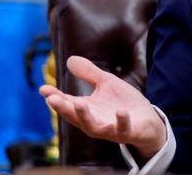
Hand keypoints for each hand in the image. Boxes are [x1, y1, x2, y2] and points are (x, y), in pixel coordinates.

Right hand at [39, 55, 166, 158]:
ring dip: (85, 117)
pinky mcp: (128, 132)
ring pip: (94, 128)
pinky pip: (123, 129)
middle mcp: (95, 122)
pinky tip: (120, 111)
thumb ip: (89, 74)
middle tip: (52, 99)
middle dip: (64, 109)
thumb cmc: (123, 103)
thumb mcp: (106, 84)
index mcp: (88, 110)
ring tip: (79, 104)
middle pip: (75, 117)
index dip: (55, 97)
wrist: (148, 122)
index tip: (43, 89)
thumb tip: (70, 59)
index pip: (67, 104)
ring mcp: (110, 129)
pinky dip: (121, 121)